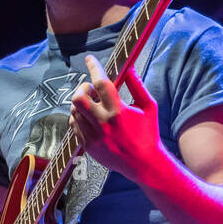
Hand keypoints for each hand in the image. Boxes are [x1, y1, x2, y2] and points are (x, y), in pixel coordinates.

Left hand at [68, 53, 163, 182]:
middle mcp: (103, 124)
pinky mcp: (87, 146)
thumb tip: (129, 67)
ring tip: (93, 104)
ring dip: (81, 103)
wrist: (143, 164)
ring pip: (74, 111)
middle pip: (78, 98)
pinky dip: (79, 117)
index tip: (90, 59)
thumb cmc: (148, 133)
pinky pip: (74, 125)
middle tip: (90, 89)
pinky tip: (91, 118)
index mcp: (119, 112)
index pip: (100, 84)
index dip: (94, 67)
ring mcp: (93, 136)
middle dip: (82, 88)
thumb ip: (137, 85)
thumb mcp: (148, 107)